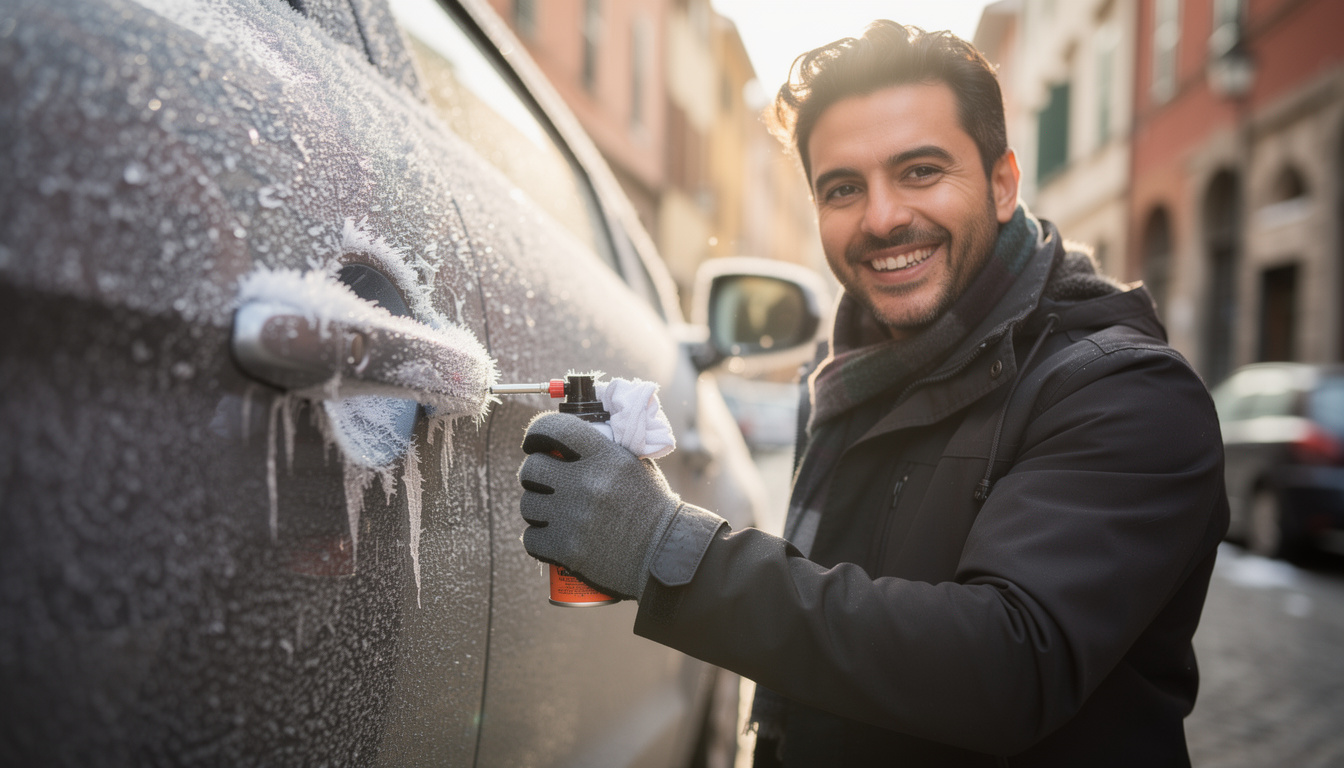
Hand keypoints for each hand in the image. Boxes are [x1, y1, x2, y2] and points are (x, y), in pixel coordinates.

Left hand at [518, 412, 681, 600]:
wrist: (666, 554)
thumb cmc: (652, 508)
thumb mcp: (636, 466)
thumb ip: (605, 448)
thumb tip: (572, 437)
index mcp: (605, 457)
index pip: (554, 428)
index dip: (537, 432)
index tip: (534, 443)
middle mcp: (587, 484)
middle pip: (531, 469)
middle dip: (534, 475)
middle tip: (544, 483)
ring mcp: (575, 518)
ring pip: (527, 505)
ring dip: (535, 508)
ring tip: (551, 514)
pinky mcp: (568, 550)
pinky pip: (530, 539)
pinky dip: (537, 540)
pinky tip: (551, 538)